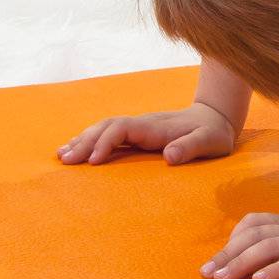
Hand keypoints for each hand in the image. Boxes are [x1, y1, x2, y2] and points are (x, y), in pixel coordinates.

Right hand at [57, 102, 236, 165]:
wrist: (217, 116)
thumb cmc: (214, 133)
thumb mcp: (210, 141)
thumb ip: (191, 147)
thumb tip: (169, 156)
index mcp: (156, 126)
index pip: (122, 129)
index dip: (106, 142)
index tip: (93, 161)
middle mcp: (143, 124)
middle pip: (107, 127)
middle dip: (85, 142)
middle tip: (65, 161)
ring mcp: (139, 127)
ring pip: (104, 128)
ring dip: (83, 140)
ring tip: (62, 156)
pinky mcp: (138, 134)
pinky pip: (109, 134)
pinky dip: (91, 141)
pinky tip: (76, 151)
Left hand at [201, 205, 278, 278]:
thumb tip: (266, 247)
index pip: (254, 224)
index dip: (232, 240)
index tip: (216, 261)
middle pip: (253, 236)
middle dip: (226, 255)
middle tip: (205, 274)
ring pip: (267, 248)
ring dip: (241, 263)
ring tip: (222, 278)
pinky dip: (275, 270)